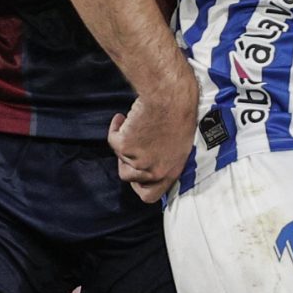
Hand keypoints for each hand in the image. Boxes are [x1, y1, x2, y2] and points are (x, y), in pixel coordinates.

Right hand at [109, 78, 199, 203]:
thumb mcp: (180, 144)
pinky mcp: (124, 147)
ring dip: (123, 142)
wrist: (169, 97)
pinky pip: (112, 139)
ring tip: (133, 124)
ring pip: (119, 157)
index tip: (135, 173)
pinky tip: (122, 118)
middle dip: (126, 161)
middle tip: (131, 143)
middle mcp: (154, 171)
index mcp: (171, 172)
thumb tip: (151, 164)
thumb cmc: (179, 113)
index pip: (150, 195)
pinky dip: (116, 127)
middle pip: (128, 177)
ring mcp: (138, 161)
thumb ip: (166, 159)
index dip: (139, 185)